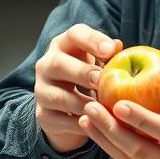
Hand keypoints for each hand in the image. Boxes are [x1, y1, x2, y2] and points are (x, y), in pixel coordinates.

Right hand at [34, 24, 121, 153]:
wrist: (67, 109)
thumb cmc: (88, 77)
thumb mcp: (99, 62)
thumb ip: (109, 55)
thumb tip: (117, 46)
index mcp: (64, 46)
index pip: (74, 34)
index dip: (92, 40)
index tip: (111, 51)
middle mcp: (47, 65)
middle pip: (58, 64)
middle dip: (82, 73)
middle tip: (101, 81)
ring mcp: (41, 90)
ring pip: (56, 96)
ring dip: (80, 103)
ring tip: (100, 107)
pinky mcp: (42, 114)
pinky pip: (59, 120)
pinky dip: (78, 123)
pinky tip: (94, 123)